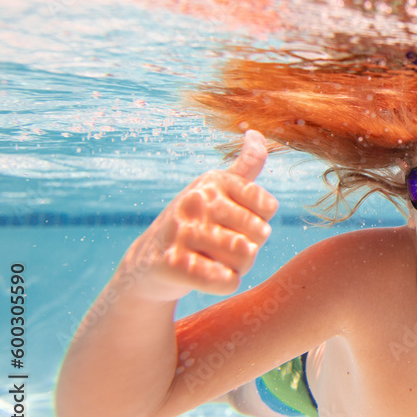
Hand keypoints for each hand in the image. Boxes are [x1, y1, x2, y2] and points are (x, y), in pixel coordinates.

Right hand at [121, 130, 278, 299]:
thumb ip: (245, 166)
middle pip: (259, 234)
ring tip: (213, 262)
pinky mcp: (172, 263)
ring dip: (236, 268)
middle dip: (248, 251)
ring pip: (246, 257)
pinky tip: (207, 278)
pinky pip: (226, 280)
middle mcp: (196, 199)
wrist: (148, 264)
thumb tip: (257, 133)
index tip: (232, 226)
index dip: (257, 225)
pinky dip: (224, 283)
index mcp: (213, 181)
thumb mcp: (217, 191)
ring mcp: (181, 230)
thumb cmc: (194, 225)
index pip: (268, 207)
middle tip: (220, 250)